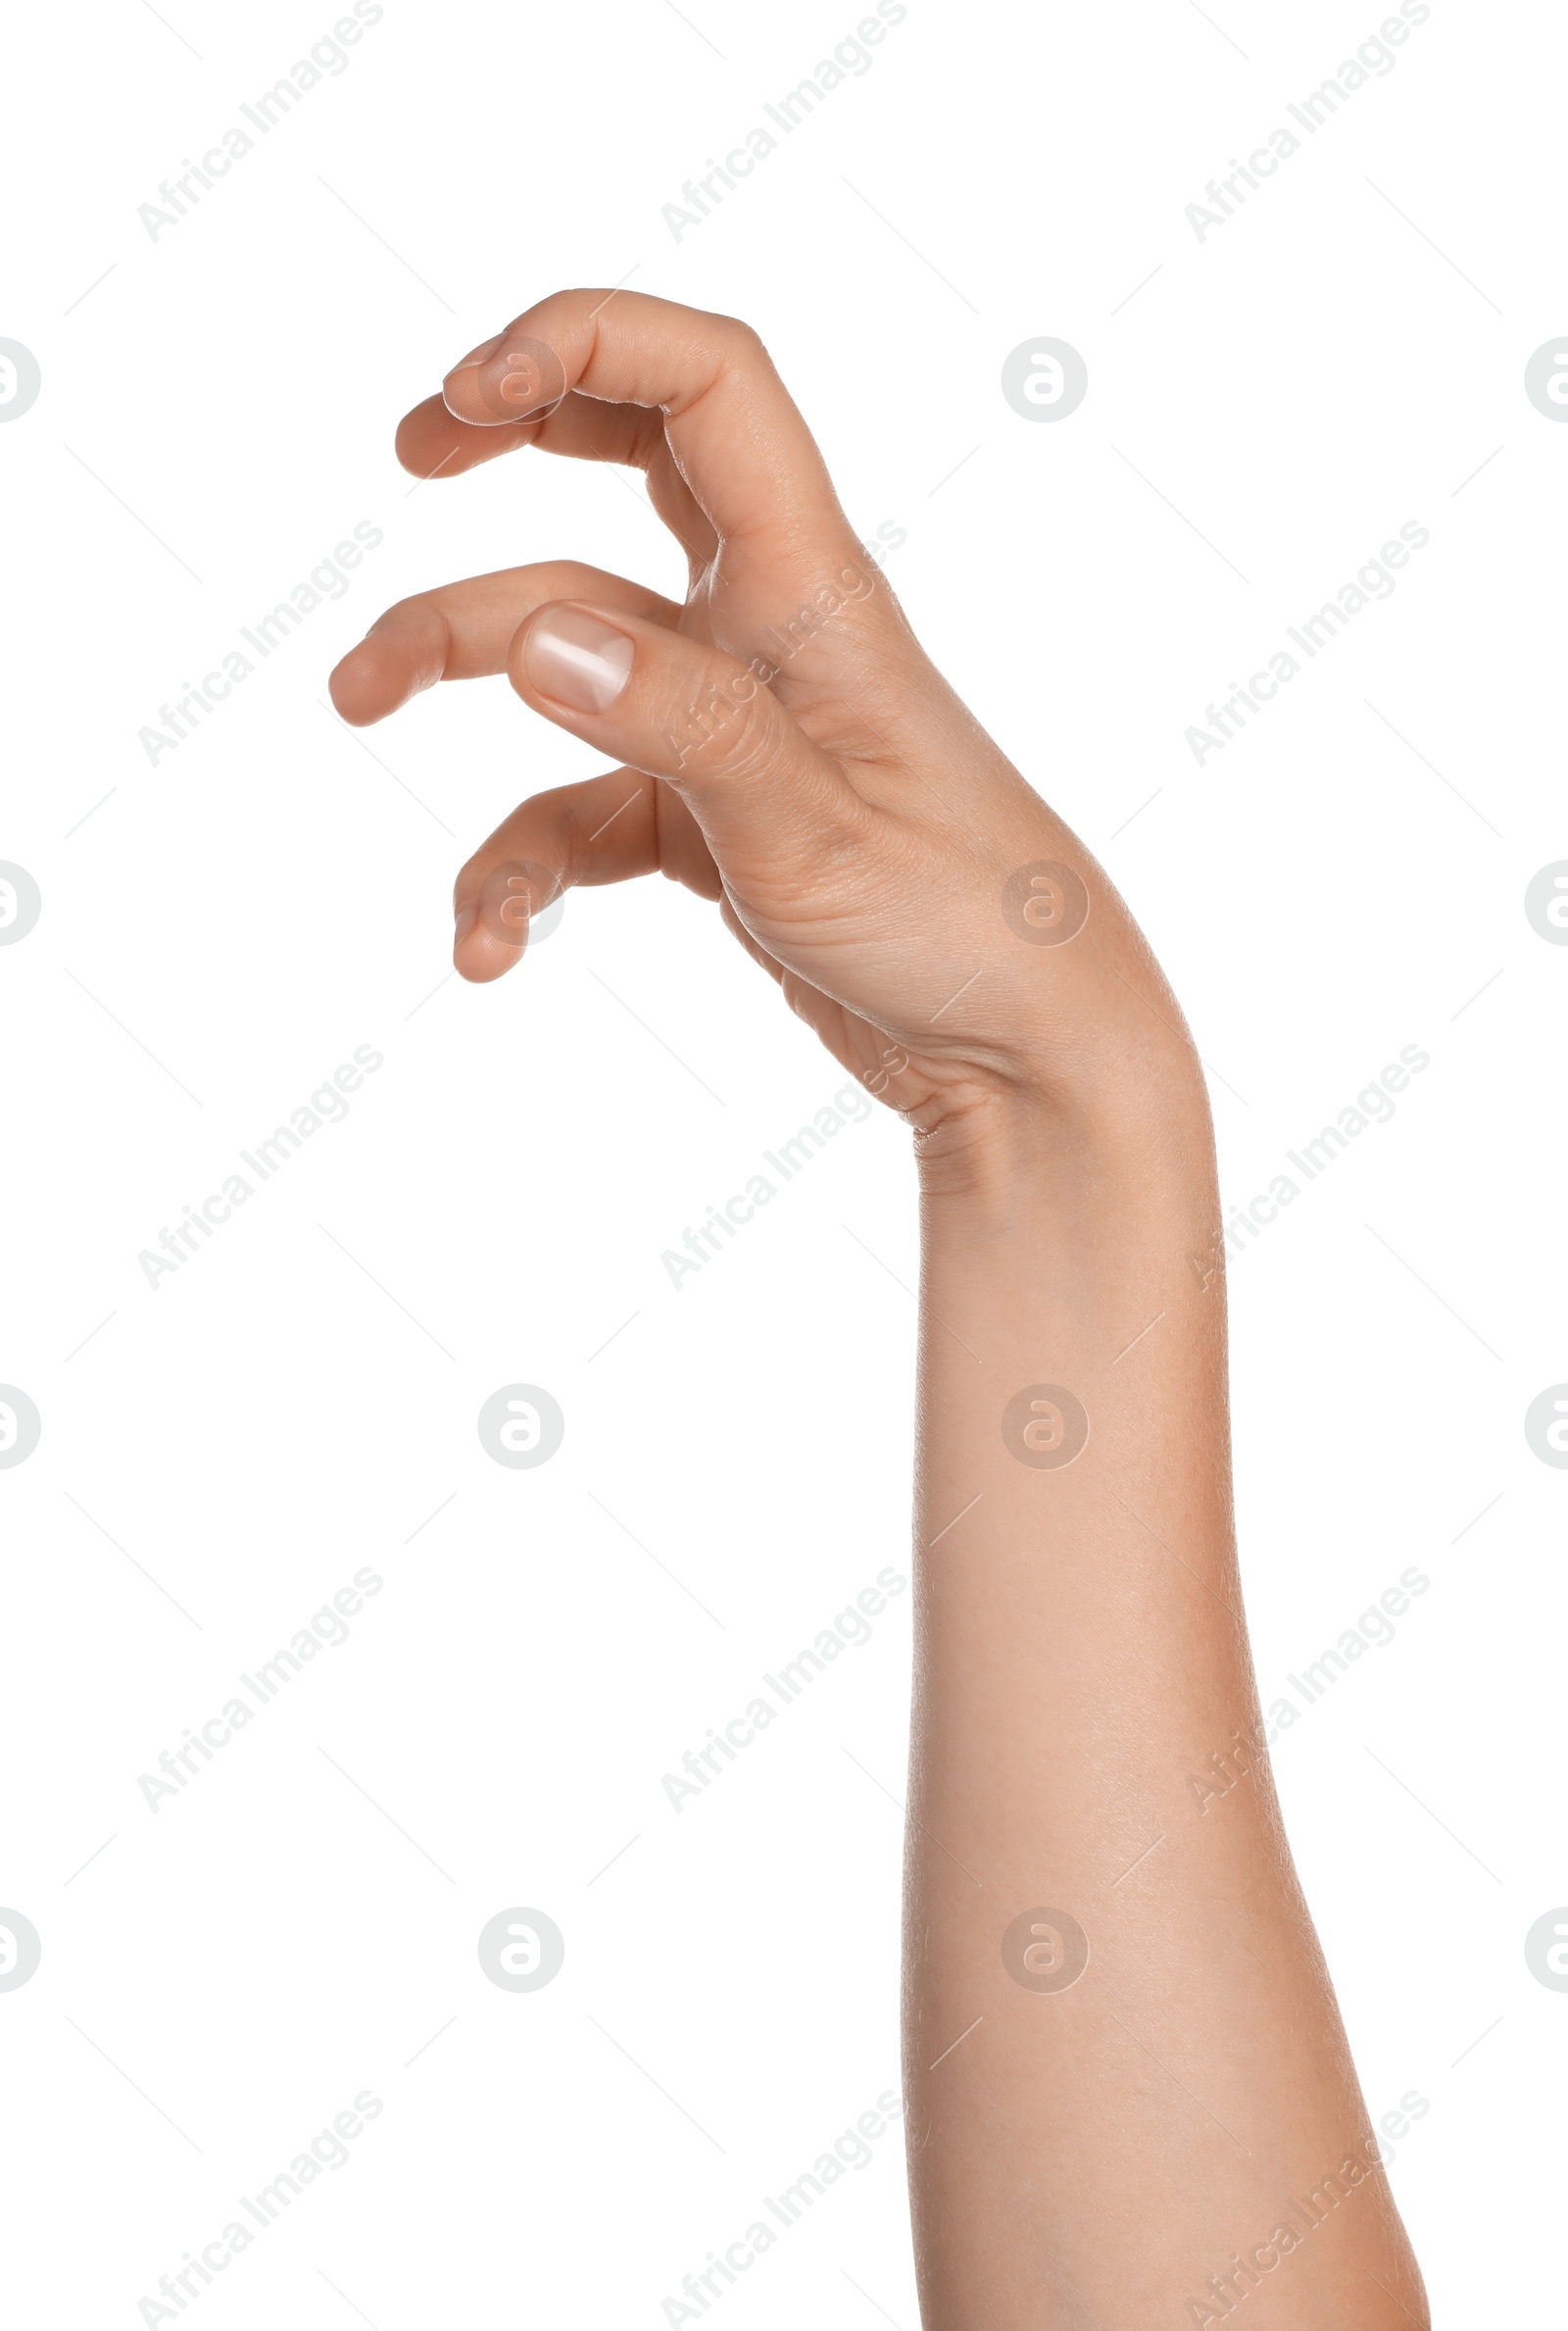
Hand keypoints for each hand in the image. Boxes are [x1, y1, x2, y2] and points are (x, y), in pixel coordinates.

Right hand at [329, 290, 1198, 1171]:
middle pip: (635, 461)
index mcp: (815, 594)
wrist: (1027, 1055)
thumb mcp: (816, 833)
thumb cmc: (965, 931)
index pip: (710, 386)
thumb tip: (534, 639)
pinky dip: (518, 864)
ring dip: (458, 660)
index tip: (461, 396)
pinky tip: (488, 950)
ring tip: (352, 702)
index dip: (583, 342)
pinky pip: (578, 807)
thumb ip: (682, 727)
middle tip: (410, 449)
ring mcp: (734, 723)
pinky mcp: (711, 815)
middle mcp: (770, 632)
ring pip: (570, 647)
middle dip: (513, 435)